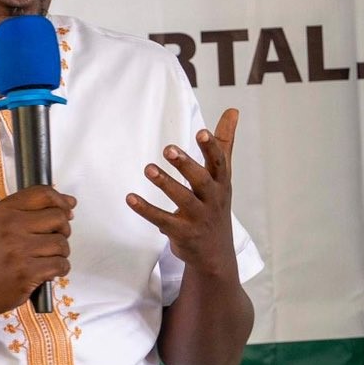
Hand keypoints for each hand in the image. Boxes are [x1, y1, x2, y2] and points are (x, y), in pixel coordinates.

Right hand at [0, 185, 74, 320]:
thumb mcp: (4, 225)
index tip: (66, 212)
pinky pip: (61, 264)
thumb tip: (71, 202)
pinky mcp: (27, 272)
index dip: (61, 201)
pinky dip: (60, 269)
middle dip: (63, 231)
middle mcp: (10, 226)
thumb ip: (35, 210)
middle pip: (59, 217)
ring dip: (60, 254)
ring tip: (44, 259)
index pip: (43, 193)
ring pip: (62, 243)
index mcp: (4, 210)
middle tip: (51, 242)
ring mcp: (18, 249)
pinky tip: (46, 271)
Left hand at [129, 108, 239, 279]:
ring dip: (165, 184)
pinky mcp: (182, 233)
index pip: (219, 163)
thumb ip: (224, 143)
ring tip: (148, 168)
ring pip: (182, 200)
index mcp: (221, 183)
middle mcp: (212, 200)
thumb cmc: (216, 205)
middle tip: (167, 149)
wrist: (215, 254)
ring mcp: (198, 218)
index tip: (202, 133)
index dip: (211, 149)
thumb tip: (233, 110)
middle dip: (186, 165)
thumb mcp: (223, 176)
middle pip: (201, 181)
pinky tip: (130, 198)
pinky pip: (162, 220)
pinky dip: (146, 210)